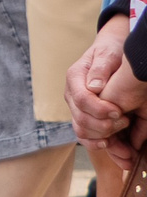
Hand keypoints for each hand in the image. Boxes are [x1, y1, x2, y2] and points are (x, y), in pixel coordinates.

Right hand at [68, 17, 146, 165]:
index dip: (99, 109)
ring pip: (81, 130)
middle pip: (80, 119)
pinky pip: (85, 135)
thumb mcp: (108, 54)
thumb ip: (100, 68)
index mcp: (74, 78)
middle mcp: (72, 95)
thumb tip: (93, 86)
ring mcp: (76, 107)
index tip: (119, 112)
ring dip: (101, 138)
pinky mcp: (85, 116)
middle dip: (104, 125)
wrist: (112, 52)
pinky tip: (110, 145)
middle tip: (125, 121)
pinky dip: (96, 143)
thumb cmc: (112, 51)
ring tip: (121, 136)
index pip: (81, 100)